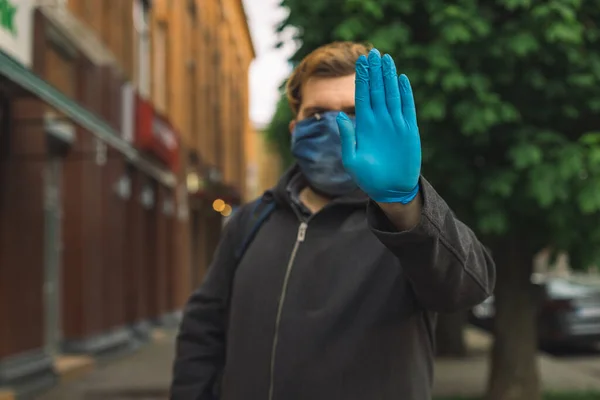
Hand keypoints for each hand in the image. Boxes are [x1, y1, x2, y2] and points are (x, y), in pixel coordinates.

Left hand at [336, 48, 420, 203]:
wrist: (390, 190)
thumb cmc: (368, 178)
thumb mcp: (352, 160)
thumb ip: (346, 138)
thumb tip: (339, 116)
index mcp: (364, 126)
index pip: (362, 96)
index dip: (362, 78)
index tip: (360, 61)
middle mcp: (379, 121)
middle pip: (376, 90)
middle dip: (375, 71)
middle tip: (373, 52)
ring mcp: (394, 124)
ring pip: (391, 94)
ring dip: (389, 77)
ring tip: (386, 59)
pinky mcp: (409, 130)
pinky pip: (407, 108)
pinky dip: (406, 93)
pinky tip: (402, 79)